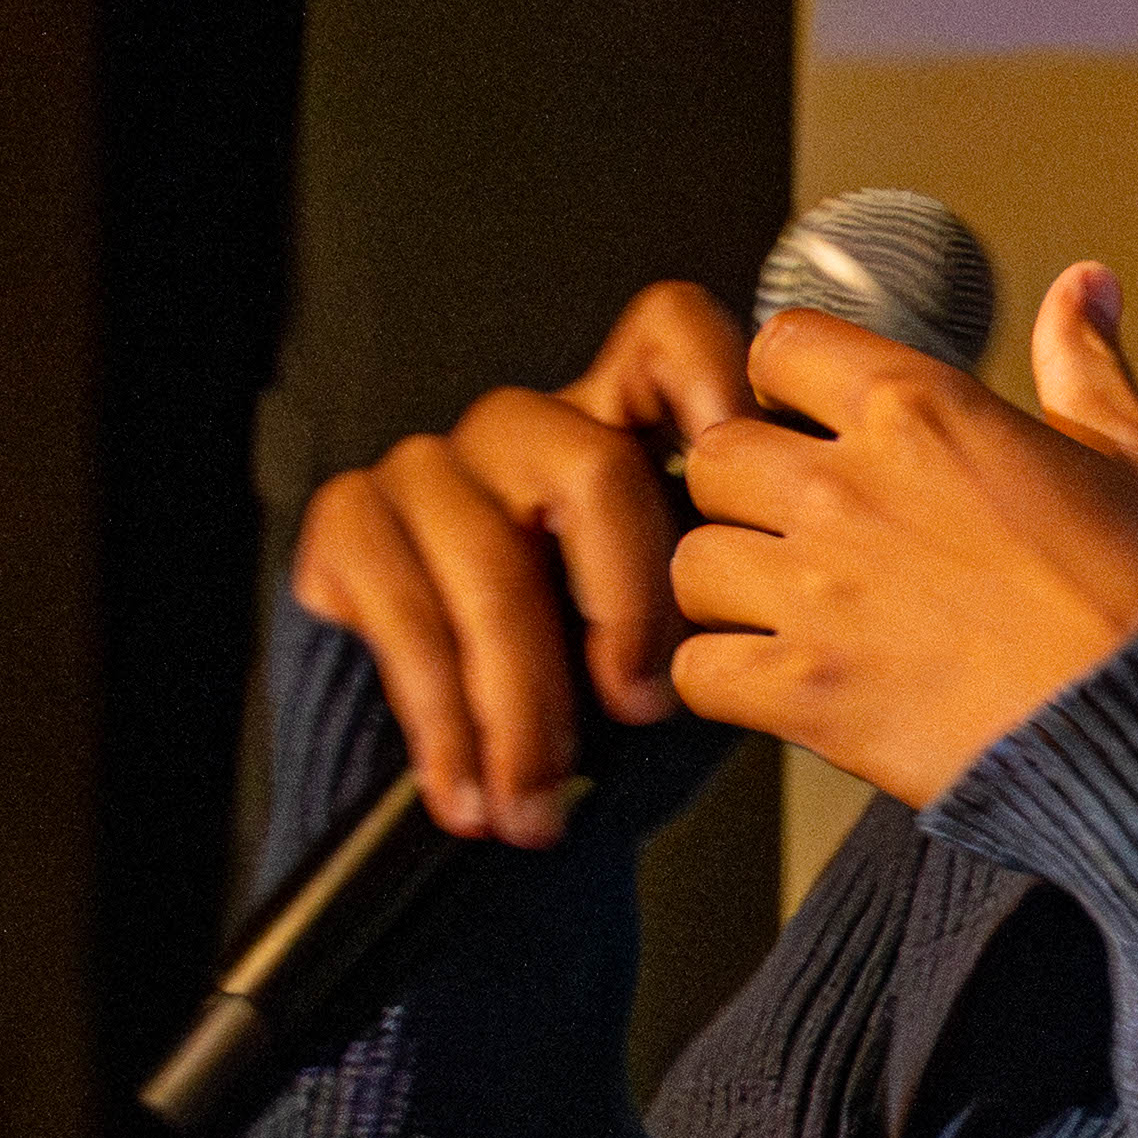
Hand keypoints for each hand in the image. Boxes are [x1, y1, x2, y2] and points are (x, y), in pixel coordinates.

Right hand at [283, 282, 765, 840]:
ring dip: (522, 702)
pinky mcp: (350, 522)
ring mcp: (430, 470)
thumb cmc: (589, 724)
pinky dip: (443, 722)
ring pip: (492, 555)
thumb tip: (787, 617)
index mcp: (622, 439)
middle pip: (591, 465)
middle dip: (627, 608)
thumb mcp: (684, 668)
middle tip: (643, 711)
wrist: (474, 788)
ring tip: (540, 798)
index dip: (712, 377)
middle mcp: (524, 435)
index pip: (668, 338)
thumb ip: (730, 612)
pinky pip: (404, 612)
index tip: (742, 461)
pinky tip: (468, 788)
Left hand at [661, 268, 1137, 806]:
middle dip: (747, 489)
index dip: (791, 383)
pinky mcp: (805, 691)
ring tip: (781, 609)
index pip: (782, 347)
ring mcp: (816, 591)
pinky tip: (776, 682)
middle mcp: (849, 488)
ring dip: (727, 585)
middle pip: (717, 455)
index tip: (813, 420)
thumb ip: (1082, 364)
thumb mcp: (1132, 458)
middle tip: (796, 527)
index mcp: (919, 410)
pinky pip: (699, 671)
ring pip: (692, 562)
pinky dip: (725, 680)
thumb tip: (1082, 286)